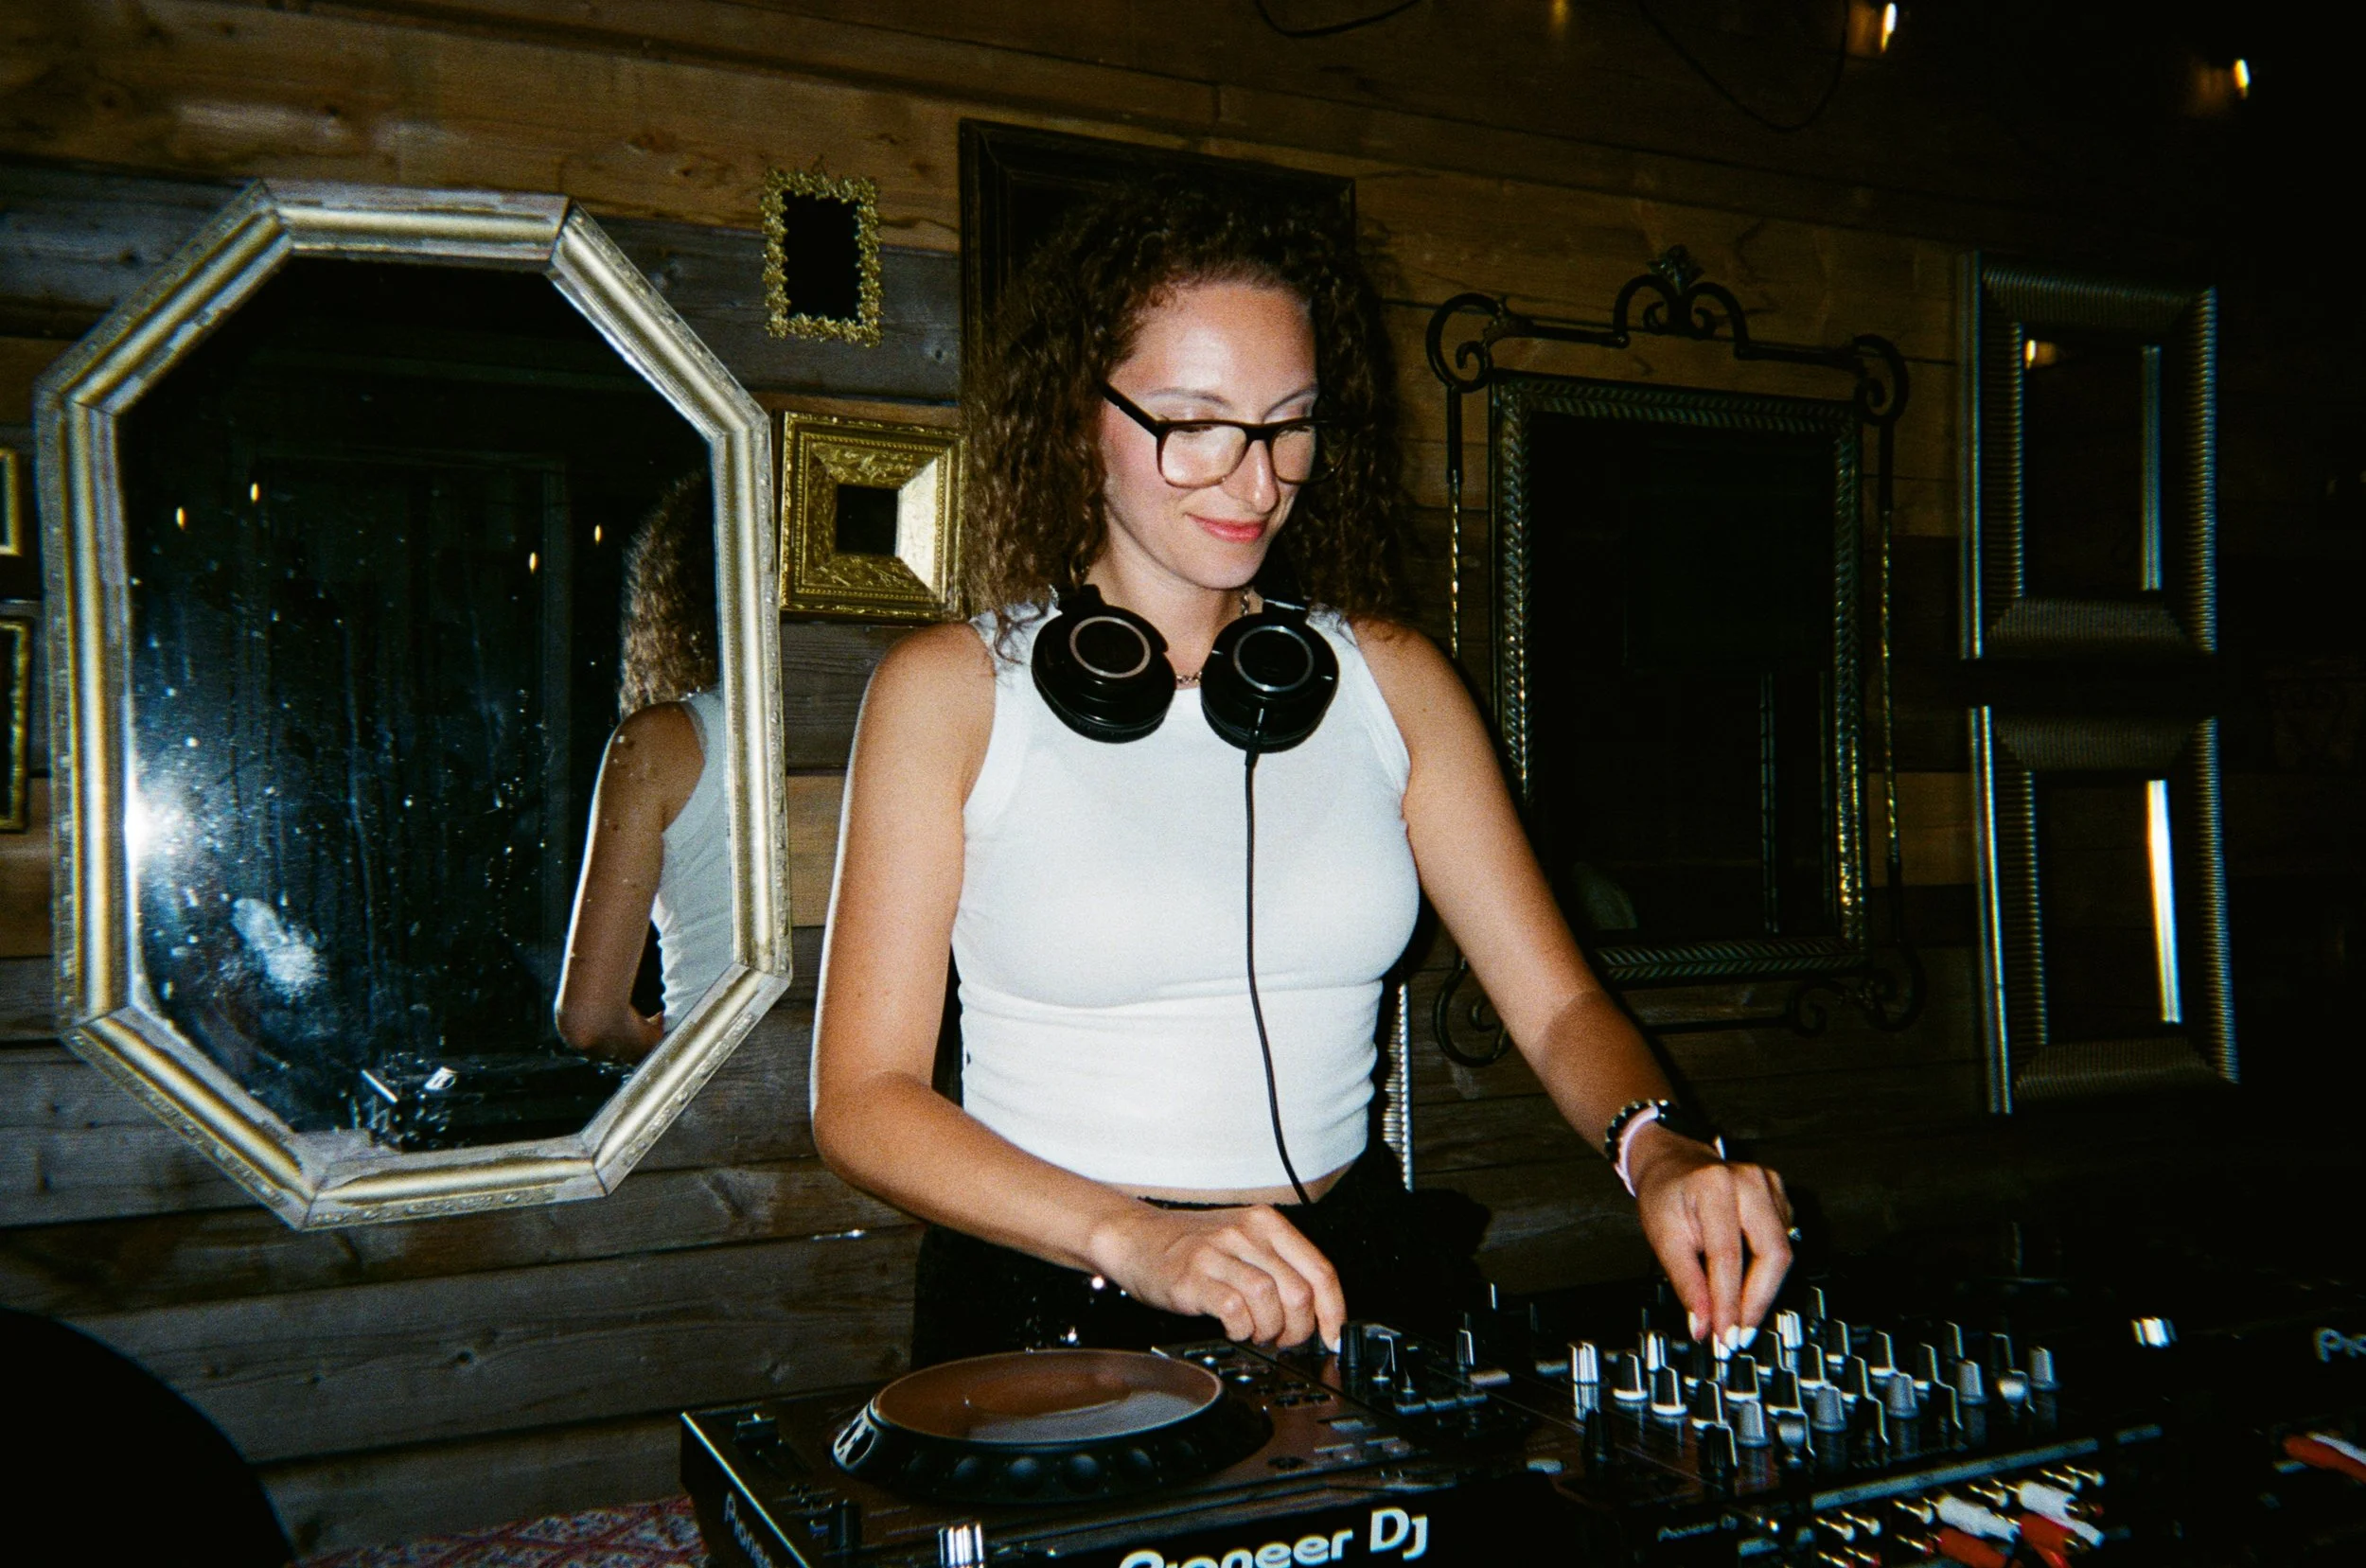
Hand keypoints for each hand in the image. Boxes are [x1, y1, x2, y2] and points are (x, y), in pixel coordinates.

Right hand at [1089, 1203, 1345, 1349]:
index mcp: (1267, 1223)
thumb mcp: (1242, 1241)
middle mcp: (1246, 1233)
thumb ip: (1278, 1266)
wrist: (1135, 1237)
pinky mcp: (1194, 1276)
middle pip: (1299, 1292)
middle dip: (1298, 1329)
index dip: (1333, 1311)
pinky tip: (1233, 1328)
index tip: (1332, 1335)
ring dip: (1268, 1330)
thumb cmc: (1189, 1244)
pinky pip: (1234, 1310)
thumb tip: (1315, 1310)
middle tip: (1282, 1338)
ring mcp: (1219, 1253)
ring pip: (1271, 1301)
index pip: (1320, 1270)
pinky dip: (1240, 1329)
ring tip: (1255, 1332)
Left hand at [1627, 1123, 1792, 1346]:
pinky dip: (1768, 1270)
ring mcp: (1769, 1184)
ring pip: (1783, 1252)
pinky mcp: (1780, 1194)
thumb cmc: (1664, 1197)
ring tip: (1741, 1318)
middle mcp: (1749, 1180)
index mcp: (1713, 1186)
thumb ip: (1686, 1283)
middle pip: (1772, 1254)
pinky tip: (1749, 1284)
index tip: (1723, 1335)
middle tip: (1739, 1334)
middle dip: (1757, 1302)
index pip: (1728, 1256)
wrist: (1671, 1161)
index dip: (1729, 1303)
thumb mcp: (1663, 1238)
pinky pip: (1784, 1240)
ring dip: (1764, 1291)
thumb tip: (1702, 1325)